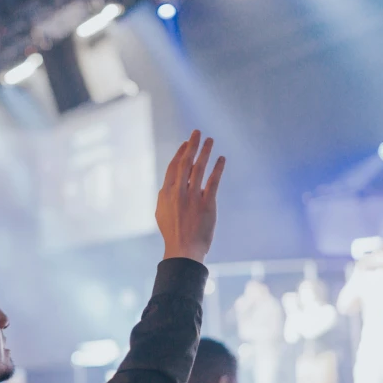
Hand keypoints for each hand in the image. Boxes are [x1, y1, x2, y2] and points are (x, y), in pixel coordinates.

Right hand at [156, 130, 225, 262]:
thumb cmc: (172, 233)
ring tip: (210, 140)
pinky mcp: (207, 204)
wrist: (183, 250)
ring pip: (199, 168)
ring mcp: (193, 198)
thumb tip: (170, 184)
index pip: (173, 167)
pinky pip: (213, 181)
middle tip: (197, 132)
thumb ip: (164, 196)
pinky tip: (221, 159)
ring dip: (205, 152)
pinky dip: (218, 168)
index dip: (180, 153)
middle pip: (185, 163)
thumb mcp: (161, 213)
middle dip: (191, 145)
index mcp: (165, 193)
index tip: (186, 143)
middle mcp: (178, 192)